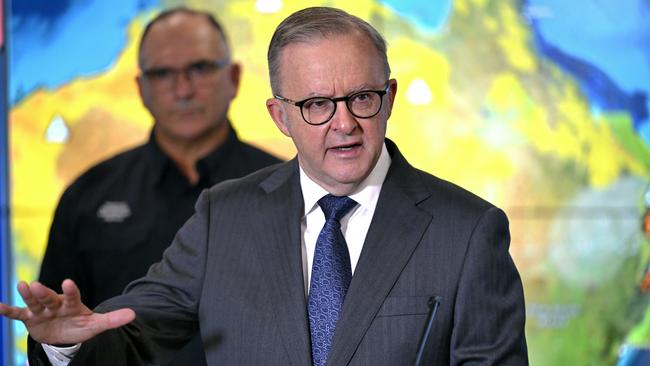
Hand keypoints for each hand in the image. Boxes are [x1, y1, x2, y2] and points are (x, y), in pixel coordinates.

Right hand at [0, 279, 134, 344]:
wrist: (64, 335)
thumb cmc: (80, 326)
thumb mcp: (95, 325)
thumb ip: (112, 319)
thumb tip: (134, 314)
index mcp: (72, 304)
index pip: (72, 296)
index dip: (70, 290)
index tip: (68, 282)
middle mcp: (56, 304)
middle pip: (49, 297)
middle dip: (43, 292)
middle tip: (35, 284)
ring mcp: (42, 310)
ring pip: (34, 302)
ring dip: (28, 295)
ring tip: (22, 285)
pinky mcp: (29, 318)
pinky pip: (17, 314)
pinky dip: (8, 310)